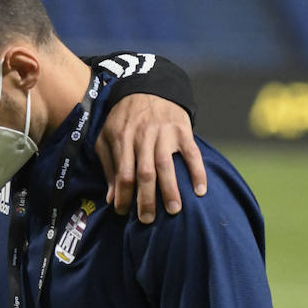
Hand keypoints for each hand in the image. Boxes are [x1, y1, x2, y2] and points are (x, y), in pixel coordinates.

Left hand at [96, 94, 206, 223]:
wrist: (148, 88)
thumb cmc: (124, 119)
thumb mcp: (108, 137)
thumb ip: (109, 166)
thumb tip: (111, 198)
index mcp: (122, 139)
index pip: (122, 173)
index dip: (122, 195)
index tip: (122, 212)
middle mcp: (143, 136)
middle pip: (144, 172)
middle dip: (146, 199)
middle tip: (147, 220)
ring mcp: (164, 133)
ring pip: (166, 165)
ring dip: (170, 189)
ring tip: (174, 211)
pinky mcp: (182, 130)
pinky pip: (192, 153)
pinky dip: (197, 172)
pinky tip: (200, 191)